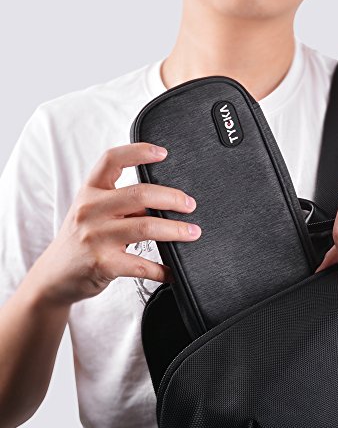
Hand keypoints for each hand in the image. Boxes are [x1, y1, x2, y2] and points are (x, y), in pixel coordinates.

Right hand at [30, 143, 200, 305]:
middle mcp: (91, 210)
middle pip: (140, 194)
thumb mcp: (92, 212)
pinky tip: (173, 270)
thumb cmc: (79, 240)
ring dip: (176, 230)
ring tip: (192, 232)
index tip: (163, 152)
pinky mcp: (103, 264)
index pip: (112, 160)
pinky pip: (142, 265)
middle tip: (189, 204)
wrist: (55, 276)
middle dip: (172, 198)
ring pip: (146, 227)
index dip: (139, 151)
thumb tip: (163, 200)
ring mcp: (96, 237)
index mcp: (90, 191)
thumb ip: (121, 203)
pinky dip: (162, 269)